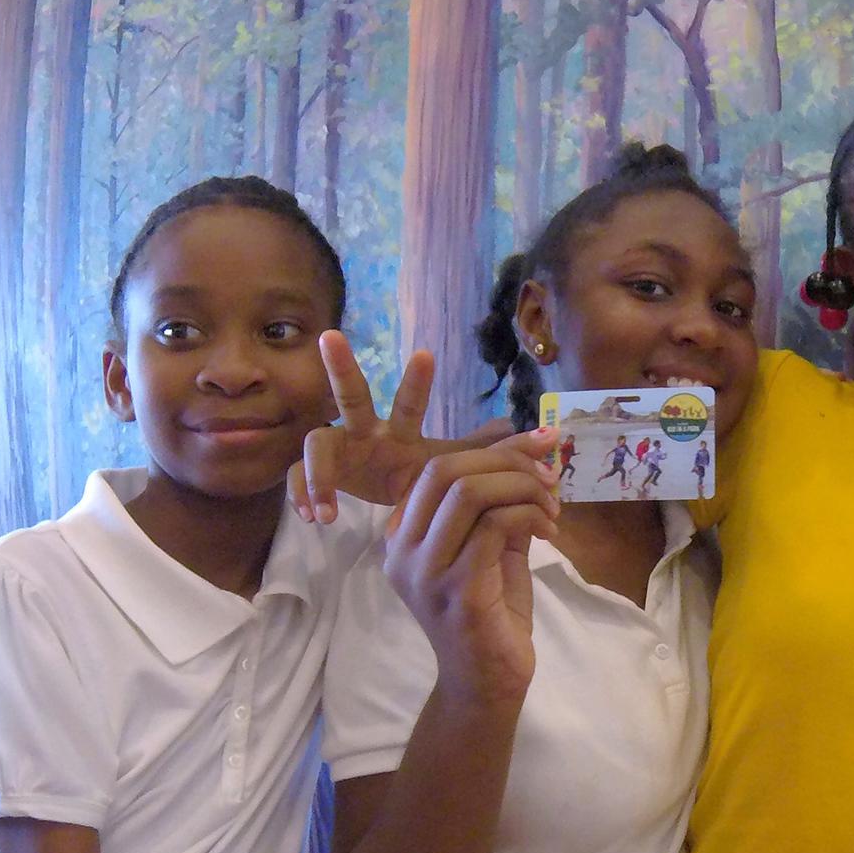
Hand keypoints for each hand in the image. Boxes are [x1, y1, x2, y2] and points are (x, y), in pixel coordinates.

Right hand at [288, 332, 514, 522]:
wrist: (401, 511)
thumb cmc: (426, 481)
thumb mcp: (459, 468)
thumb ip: (500, 454)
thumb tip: (550, 435)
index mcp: (401, 431)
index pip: (411, 402)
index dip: (419, 381)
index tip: (429, 354)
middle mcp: (368, 432)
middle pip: (351, 394)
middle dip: (342, 366)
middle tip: (332, 336)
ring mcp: (342, 452)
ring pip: (316, 444)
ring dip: (318, 472)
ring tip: (325, 506)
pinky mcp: (323, 476)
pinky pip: (303, 480)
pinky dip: (306, 494)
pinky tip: (315, 516)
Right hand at [385, 443, 560, 705]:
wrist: (485, 685)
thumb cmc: (490, 617)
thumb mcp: (494, 550)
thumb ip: (501, 506)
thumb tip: (532, 454)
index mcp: (403, 533)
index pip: (438, 466)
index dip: (494, 446)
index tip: (541, 442)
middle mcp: (402, 548)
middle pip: (447, 469)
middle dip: (507, 460)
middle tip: (549, 476)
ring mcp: (425, 569)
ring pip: (470, 492)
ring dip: (522, 488)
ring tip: (551, 507)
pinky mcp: (457, 589)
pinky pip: (494, 526)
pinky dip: (529, 516)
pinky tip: (549, 530)